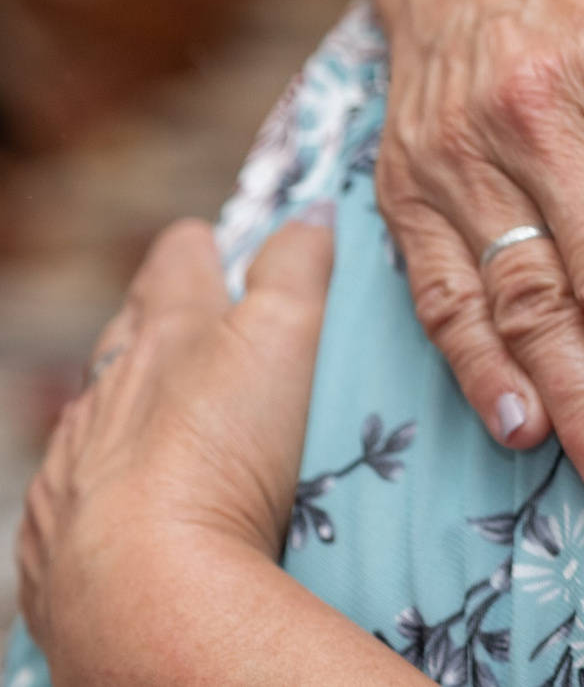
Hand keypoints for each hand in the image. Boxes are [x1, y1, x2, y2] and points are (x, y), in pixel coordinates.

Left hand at [18, 217, 333, 673]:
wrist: (140, 584)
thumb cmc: (216, 449)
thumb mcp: (283, 336)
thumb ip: (298, 268)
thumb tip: (313, 213)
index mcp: (164, 333)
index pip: (175, 264)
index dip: (195, 248)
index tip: (208, 241)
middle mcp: (106, 389)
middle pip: (127, 337)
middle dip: (157, 327)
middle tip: (194, 330)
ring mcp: (73, 464)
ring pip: (95, 415)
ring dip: (127, 410)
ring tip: (167, 424)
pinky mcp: (56, 535)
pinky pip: (75, 492)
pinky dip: (103, 486)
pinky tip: (127, 505)